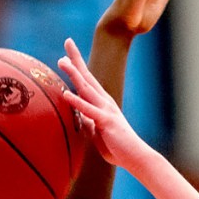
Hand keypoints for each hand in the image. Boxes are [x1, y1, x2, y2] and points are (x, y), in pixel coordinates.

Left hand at [58, 39, 145, 168]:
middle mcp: (104, 102)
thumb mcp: (97, 133)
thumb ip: (88, 123)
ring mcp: (106, 110)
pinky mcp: (106, 121)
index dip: (77, 66)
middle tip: (67, 41)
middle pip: (87, 77)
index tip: (66, 53)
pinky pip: (89, 110)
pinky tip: (66, 94)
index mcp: (102, 103)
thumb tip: (79, 117)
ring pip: (87, 88)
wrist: (135, 157)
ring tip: (62, 61)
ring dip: (74, 74)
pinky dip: (77, 102)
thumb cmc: (117, 147)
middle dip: (76, 60)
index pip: (87, 81)